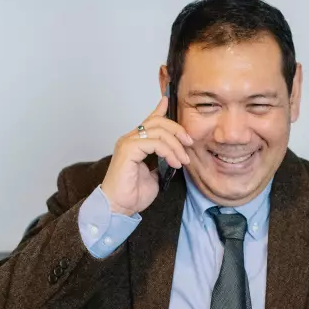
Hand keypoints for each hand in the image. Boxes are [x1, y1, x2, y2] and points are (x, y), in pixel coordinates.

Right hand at [100, 96, 192, 216]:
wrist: (119, 207)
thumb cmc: (132, 194)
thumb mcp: (154, 175)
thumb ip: (161, 162)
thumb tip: (174, 157)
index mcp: (135, 143)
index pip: (149, 121)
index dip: (160, 109)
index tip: (168, 100)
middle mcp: (130, 139)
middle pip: (157, 122)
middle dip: (177, 130)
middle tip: (189, 143)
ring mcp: (128, 143)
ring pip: (158, 131)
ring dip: (175, 144)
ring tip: (183, 160)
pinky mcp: (128, 149)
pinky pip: (154, 142)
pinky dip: (168, 151)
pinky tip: (174, 162)